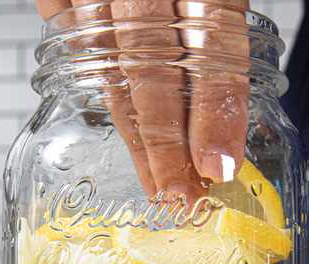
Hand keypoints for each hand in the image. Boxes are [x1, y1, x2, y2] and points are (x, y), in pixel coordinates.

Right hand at [35, 0, 249, 197]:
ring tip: (156, 182)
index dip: (215, 107)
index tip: (218, 165)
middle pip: (153, 61)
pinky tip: (122, 125)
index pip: (211, 39)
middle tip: (181, 197)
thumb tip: (235, 112)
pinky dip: (98, 80)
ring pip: (110, 58)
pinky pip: (73, 31)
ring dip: (134, 128)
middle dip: (168, 140)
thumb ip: (224, 21)